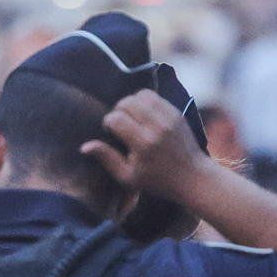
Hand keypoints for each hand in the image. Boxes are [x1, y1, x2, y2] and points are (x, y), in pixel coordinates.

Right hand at [90, 90, 204, 204]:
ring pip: (140, 95)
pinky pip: (154, 96)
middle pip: (126, 102)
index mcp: (143, 143)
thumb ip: (107, 159)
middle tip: (121, 125)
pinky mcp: (176, 112)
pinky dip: (144, 102)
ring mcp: (168, 116)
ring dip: (131, 103)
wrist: (192, 176)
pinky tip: (144, 116)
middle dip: (118, 111)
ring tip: (131, 118)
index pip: (116, 119)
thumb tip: (84, 146)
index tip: (111, 134)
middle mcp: (156, 126)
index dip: (108, 124)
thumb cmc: (157, 181)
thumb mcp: (128, 177)